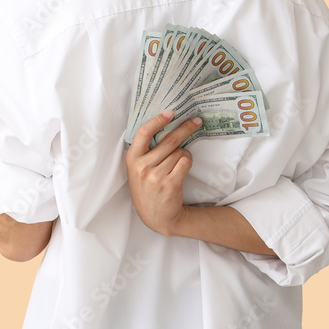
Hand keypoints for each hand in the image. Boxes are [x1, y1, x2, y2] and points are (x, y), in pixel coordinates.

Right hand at [124, 110, 201, 235]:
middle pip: (168, 140)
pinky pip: (185, 161)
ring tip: (177, 164)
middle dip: (185, 128)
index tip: (170, 112)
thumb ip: (145, 151)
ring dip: (183, 153)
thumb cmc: (146, 188)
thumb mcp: (137, 169)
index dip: (157, 120)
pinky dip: (187, 161)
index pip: (143, 133)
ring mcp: (156, 176)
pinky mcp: (170, 184)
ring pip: (179, 151)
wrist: (156, 216)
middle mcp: (142, 166)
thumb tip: (164, 126)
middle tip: (196, 121)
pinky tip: (182, 167)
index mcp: (132, 159)